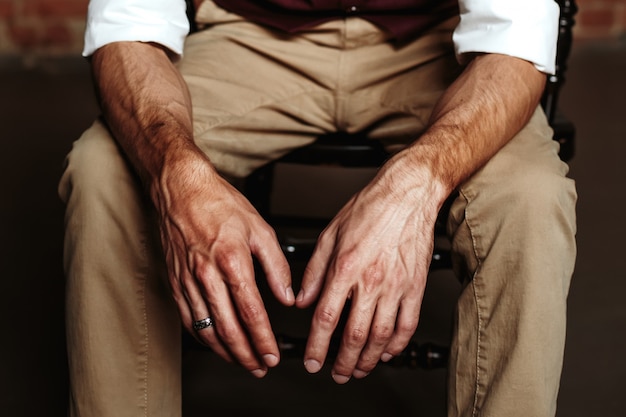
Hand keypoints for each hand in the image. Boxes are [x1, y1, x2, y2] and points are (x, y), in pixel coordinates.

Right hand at [152, 154, 293, 377]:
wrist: (181, 189)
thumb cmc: (218, 203)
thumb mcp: (260, 228)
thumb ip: (276, 266)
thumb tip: (287, 296)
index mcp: (232, 260)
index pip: (250, 312)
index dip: (262, 339)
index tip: (272, 354)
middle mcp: (206, 274)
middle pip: (227, 328)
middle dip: (246, 354)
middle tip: (259, 367)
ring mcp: (187, 280)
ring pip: (206, 328)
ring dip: (225, 351)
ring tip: (241, 362)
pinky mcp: (175, 282)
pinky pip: (188, 318)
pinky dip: (202, 336)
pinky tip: (214, 342)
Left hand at [296, 155, 444, 382]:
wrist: (407, 194)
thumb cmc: (369, 208)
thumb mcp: (329, 234)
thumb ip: (313, 272)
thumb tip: (301, 300)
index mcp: (345, 267)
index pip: (326, 318)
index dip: (317, 346)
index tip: (313, 361)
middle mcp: (371, 280)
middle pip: (354, 334)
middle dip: (343, 362)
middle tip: (337, 374)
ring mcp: (396, 285)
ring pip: (381, 335)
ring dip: (368, 359)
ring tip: (359, 369)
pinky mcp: (415, 285)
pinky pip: (408, 324)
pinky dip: (397, 344)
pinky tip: (387, 351)